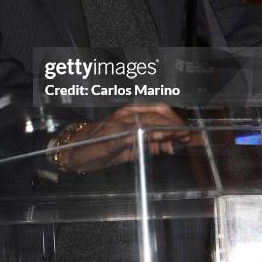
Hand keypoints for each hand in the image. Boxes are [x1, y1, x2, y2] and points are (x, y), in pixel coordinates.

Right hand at [57, 104, 190, 172]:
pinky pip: (135, 133)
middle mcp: (125, 115)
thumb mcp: (127, 145)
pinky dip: (150, 135)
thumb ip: (145, 143)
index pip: (157, 110)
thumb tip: (165, 145)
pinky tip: (159, 141)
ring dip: (167, 129)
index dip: (174, 119)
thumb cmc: (98, 145)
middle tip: (186, 137)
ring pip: (148, 121)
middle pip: (157, 113)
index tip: (187, 131)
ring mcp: (119, 124)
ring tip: (178, 139)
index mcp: (129, 114)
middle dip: (175, 124)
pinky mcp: (113, 137)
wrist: (74, 151)